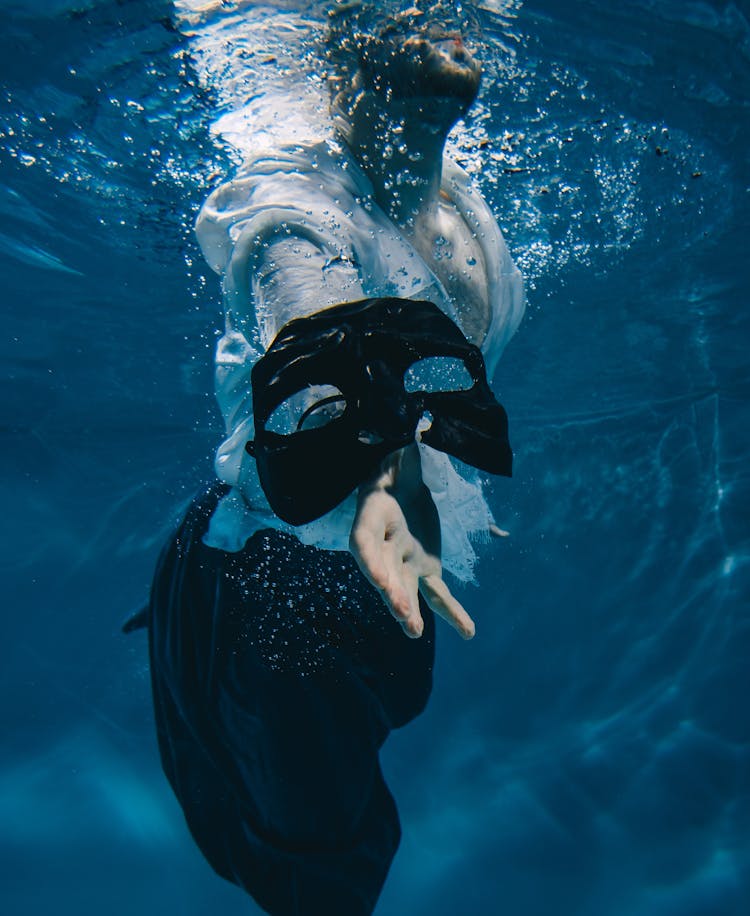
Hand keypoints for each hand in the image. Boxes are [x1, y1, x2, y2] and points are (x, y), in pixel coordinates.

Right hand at [349, 445, 475, 639]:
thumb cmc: (397, 457)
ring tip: (414, 631)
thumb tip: (423, 437)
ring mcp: (403, 557)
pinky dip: (453, 612)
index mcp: (371, 512)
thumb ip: (406, 451)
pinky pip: (437, 593)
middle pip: (384, 572)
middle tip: (403, 615)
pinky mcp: (425, 566)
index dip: (371, 564)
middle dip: (392, 593)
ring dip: (410, 610)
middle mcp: (384, 542)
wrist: (405, 469)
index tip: (381, 582)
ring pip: (406, 588)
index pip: (364, 543)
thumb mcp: (397, 449)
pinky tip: (469, 632)